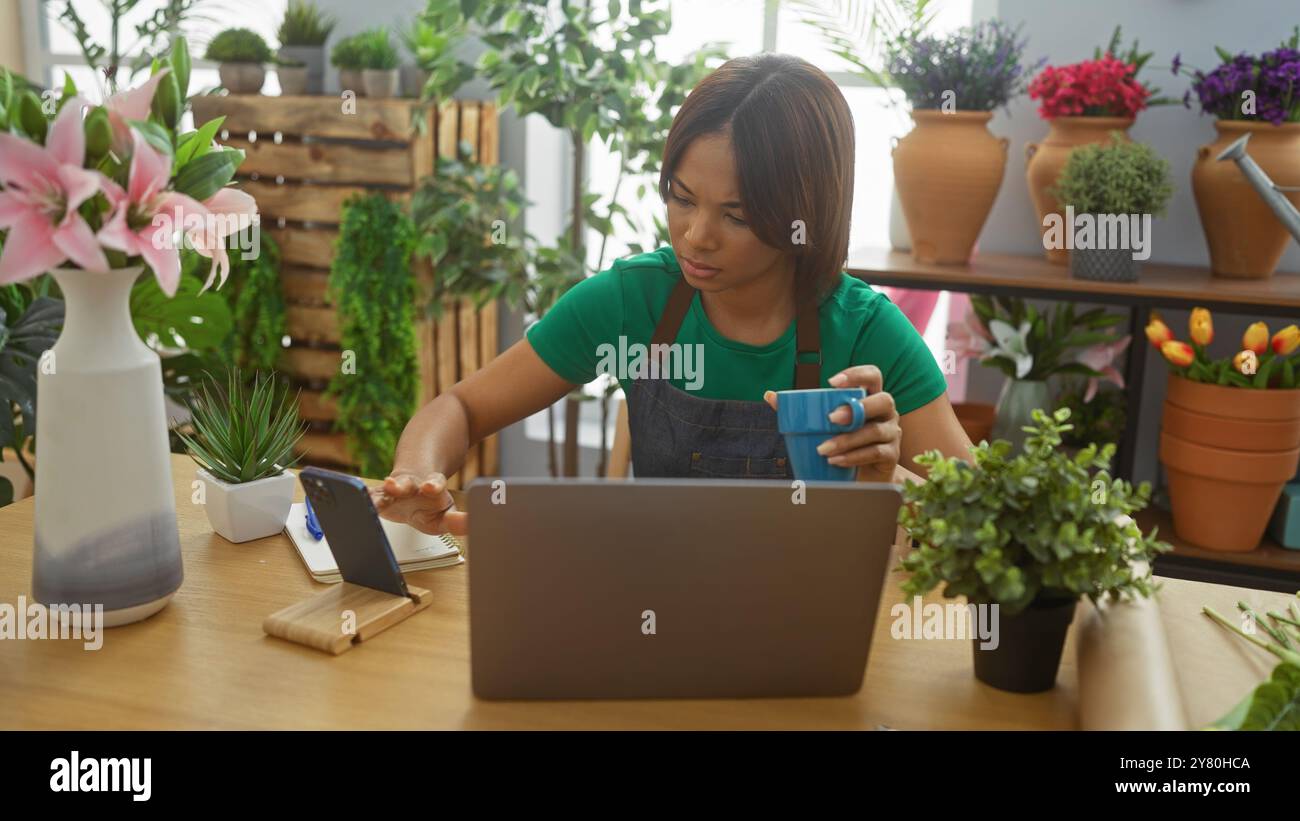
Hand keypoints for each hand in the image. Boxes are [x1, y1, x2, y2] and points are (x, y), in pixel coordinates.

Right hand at [370, 470, 467, 535]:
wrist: (412, 487)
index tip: (431, 487)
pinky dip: (362, 497)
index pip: (434, 483)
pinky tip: (355, 495)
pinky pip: (369, 496)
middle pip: (405, 482)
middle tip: (392, 484)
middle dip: (399, 484)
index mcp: (430, 487)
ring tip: (373, 490)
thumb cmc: (429, 504)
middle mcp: (410, 485)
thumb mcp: (445, 514)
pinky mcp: (377, 495)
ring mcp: (392, 489)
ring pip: (383, 487)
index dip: (433, 485)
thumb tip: (472, 524)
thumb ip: (455, 521)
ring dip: (379, 490)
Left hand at [763, 365, 900, 482]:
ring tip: (823, 449)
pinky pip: (877, 452)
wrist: (860, 477)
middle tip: (831, 418)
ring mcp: (892, 433)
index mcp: (870, 397)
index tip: (832, 382)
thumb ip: (798, 409)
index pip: (872, 375)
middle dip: (856, 408)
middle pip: (883, 400)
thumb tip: (770, 396)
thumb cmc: (840, 443)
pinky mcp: (892, 455)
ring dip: (848, 439)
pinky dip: (854, 457)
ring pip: (875, 430)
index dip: (857, 374)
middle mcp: (885, 412)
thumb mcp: (822, 425)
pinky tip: (835, 461)